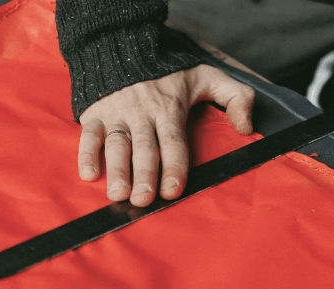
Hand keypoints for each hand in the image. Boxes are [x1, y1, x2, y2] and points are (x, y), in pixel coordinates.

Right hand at [78, 64, 254, 206]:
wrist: (123, 44)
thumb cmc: (168, 69)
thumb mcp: (207, 75)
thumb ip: (236, 97)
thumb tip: (246, 127)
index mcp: (169, 108)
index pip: (173, 141)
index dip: (174, 166)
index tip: (173, 190)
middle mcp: (142, 113)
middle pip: (144, 149)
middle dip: (144, 175)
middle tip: (143, 199)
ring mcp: (116, 113)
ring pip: (117, 145)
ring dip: (117, 170)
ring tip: (118, 193)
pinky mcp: (94, 113)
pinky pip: (89, 135)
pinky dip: (87, 154)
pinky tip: (90, 174)